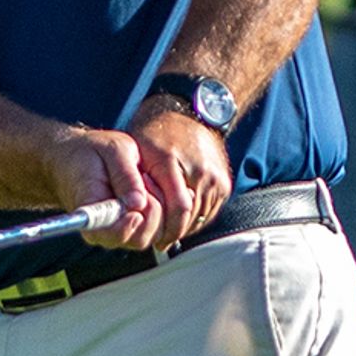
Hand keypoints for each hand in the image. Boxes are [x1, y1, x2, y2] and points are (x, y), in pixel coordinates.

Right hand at [45, 124, 167, 251]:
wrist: (76, 159)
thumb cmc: (90, 154)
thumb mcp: (111, 150)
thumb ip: (125, 176)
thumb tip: (138, 203)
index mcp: (90, 215)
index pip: (111, 233)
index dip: (128, 225)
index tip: (137, 207)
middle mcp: (105, 232)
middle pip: (141, 237)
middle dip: (152, 207)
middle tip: (144, 177)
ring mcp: (121, 234)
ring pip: (154, 234)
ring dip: (160, 206)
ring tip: (145, 180)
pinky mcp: (135, 231)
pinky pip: (159, 229)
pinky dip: (164, 209)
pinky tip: (152, 188)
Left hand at [122, 105, 233, 248]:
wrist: (190, 116)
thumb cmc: (157, 136)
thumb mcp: (137, 153)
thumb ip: (134, 183)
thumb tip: (131, 213)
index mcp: (171, 161)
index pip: (178, 208)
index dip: (166, 229)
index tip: (155, 239)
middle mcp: (198, 170)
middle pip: (189, 217)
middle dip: (173, 231)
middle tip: (159, 239)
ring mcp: (214, 176)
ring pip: (199, 218)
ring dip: (183, 226)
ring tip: (168, 228)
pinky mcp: (224, 183)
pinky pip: (209, 212)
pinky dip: (195, 218)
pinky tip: (181, 217)